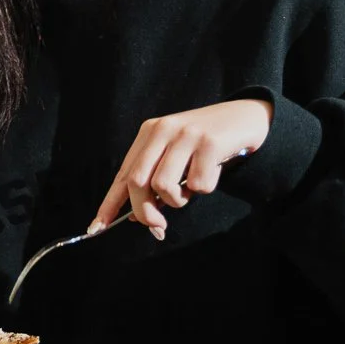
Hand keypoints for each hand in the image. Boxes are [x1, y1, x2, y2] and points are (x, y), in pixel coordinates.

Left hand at [90, 99, 271, 238]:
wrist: (247, 116)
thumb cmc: (207, 143)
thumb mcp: (176, 156)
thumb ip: (156, 181)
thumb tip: (137, 216)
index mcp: (150, 133)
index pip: (123, 174)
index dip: (110, 203)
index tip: (97, 227)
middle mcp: (163, 130)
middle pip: (138, 182)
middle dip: (145, 211)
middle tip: (158, 225)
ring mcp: (186, 135)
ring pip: (164, 186)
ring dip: (178, 200)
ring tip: (192, 188)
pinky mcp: (209, 143)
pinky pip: (198, 185)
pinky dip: (205, 189)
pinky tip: (213, 173)